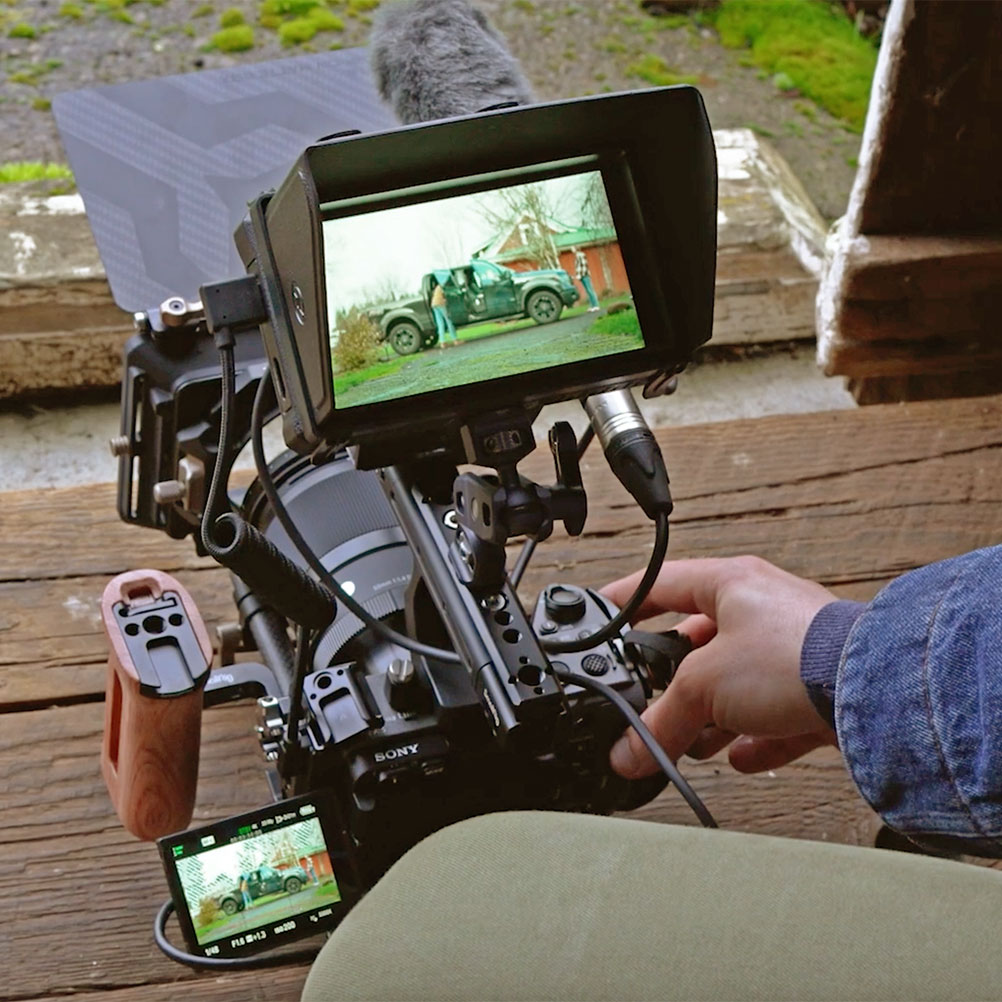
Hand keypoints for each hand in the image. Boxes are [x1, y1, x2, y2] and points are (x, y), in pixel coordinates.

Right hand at [602, 556, 838, 778]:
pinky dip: (754, 736)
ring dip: (711, 714)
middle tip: (648, 703)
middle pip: (697, 641)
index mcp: (729, 584)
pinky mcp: (819, 688)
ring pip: (736, 680)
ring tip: (691, 741)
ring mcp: (793, 648)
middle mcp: (762, 609)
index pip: (661, 582)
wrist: (876, 693)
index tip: (601, 614)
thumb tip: (628, 753)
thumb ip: (660, 720)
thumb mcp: (703, 685)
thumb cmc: (796, 657)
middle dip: (672, 679)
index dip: (625, 599)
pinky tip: (740, 756)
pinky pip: (774, 713)